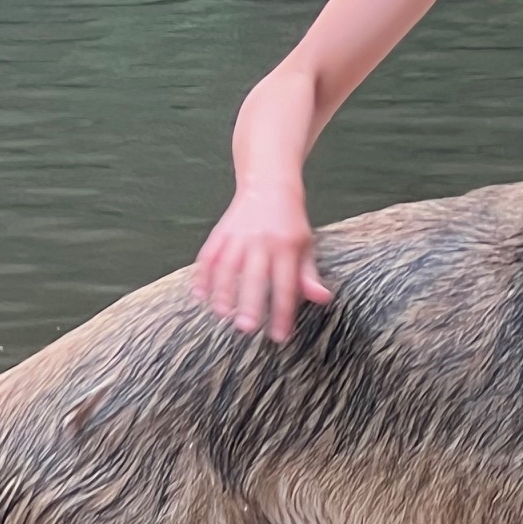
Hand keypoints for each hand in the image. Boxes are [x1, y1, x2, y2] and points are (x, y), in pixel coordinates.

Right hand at [193, 182, 331, 341]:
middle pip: (256, 276)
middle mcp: (262, 241)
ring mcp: (239, 235)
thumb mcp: (306, 247)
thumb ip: (309, 275)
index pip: (286, 285)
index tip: (279, 337)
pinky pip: (209, 255)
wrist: (270, 187)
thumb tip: (323, 299)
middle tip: (246, 329)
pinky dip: (202, 275)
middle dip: (250, 303)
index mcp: (287, 247)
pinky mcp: (221, 231)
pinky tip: (199, 295)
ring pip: (228, 266)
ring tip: (222, 314)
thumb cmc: (291, 225)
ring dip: (223, 291)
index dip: (283, 312)